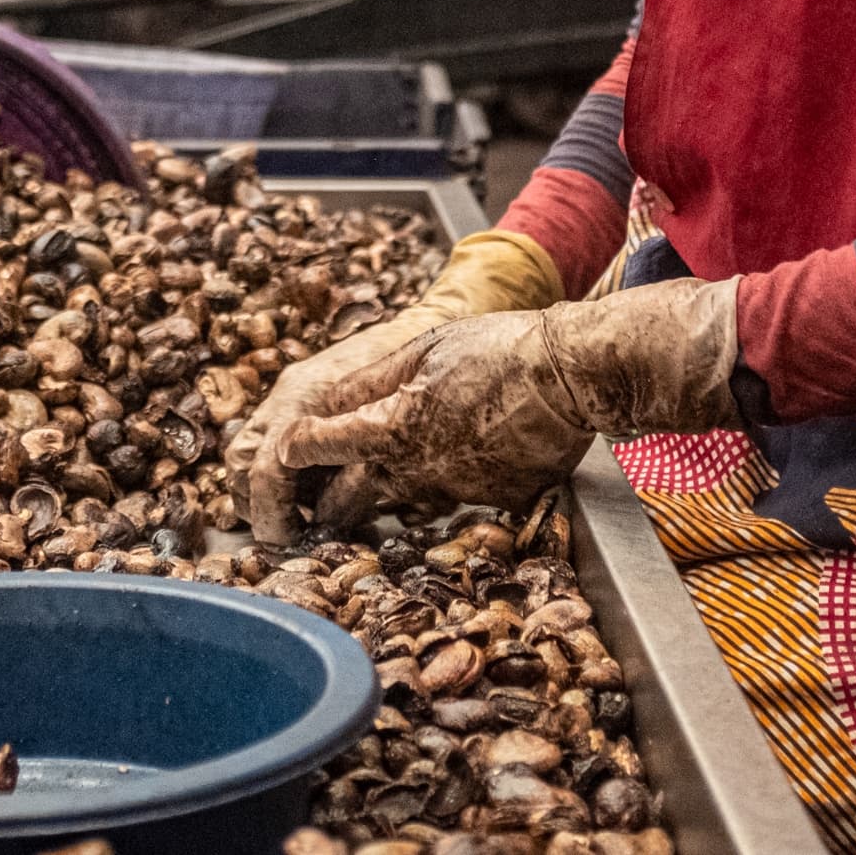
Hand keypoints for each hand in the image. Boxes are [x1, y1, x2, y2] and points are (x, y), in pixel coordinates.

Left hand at [230, 228, 560, 544]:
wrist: (570, 375)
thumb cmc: (495, 349)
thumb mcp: (422, 349)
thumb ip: (370, 380)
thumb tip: (330, 399)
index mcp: (393, 426)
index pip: (322, 448)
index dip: (297, 450)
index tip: (285, 452)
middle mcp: (418, 469)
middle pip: (353, 500)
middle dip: (329, 504)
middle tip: (313, 505)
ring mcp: (456, 491)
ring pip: (404, 501)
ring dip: (387, 493)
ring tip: (382, 480)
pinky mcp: (491, 501)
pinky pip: (455, 497)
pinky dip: (446, 482)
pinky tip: (460, 457)